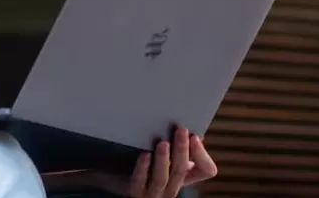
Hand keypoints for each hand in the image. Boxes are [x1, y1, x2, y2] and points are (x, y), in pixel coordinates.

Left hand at [92, 127, 217, 197]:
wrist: (112, 177)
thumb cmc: (142, 161)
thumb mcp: (164, 153)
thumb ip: (176, 144)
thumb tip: (192, 127)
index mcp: (183, 176)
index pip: (206, 170)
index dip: (202, 155)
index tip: (195, 136)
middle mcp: (172, 187)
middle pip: (181, 172)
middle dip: (182, 150)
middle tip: (181, 130)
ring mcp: (153, 194)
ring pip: (162, 179)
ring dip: (164, 160)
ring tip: (163, 143)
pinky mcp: (134, 194)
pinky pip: (139, 182)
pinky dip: (142, 169)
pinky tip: (144, 154)